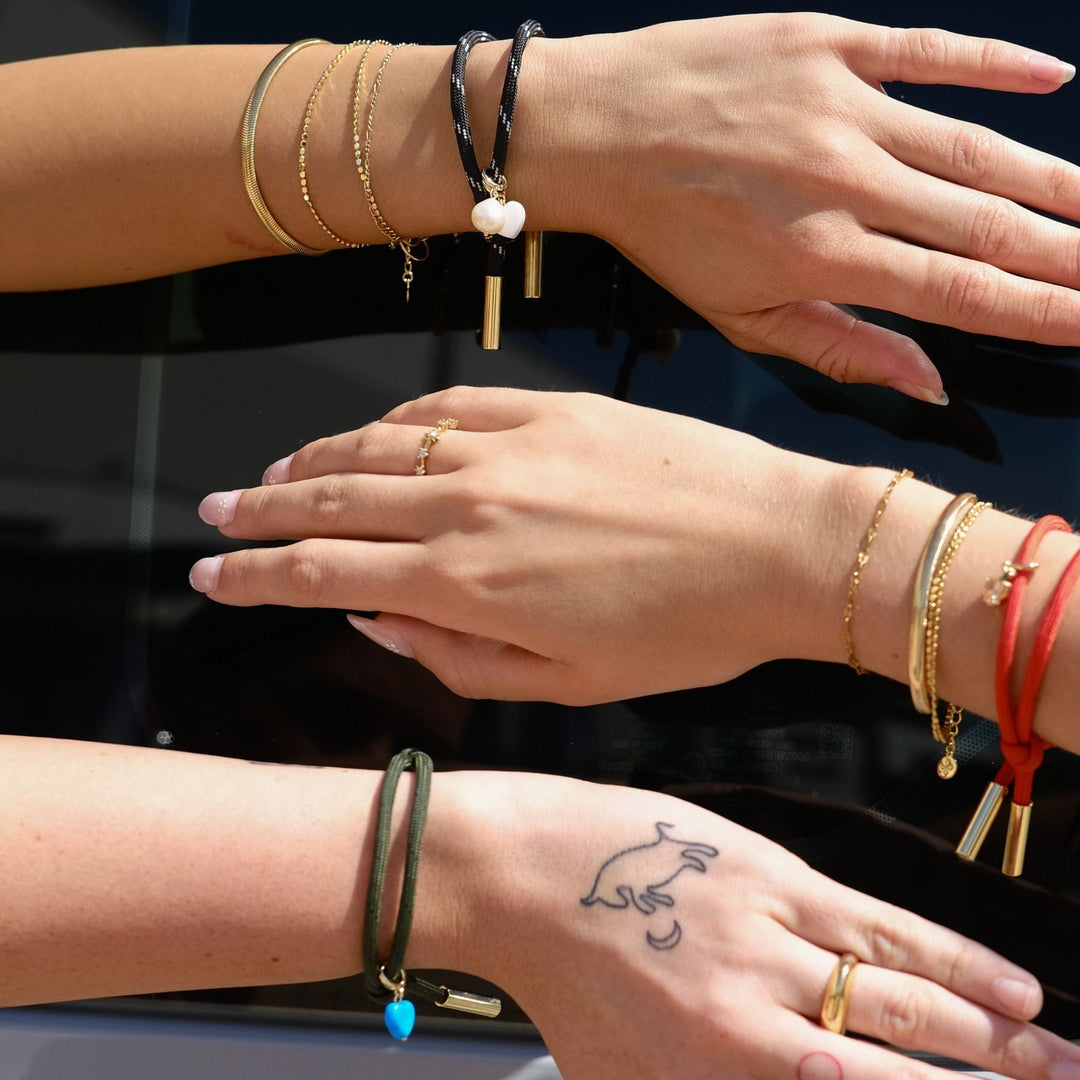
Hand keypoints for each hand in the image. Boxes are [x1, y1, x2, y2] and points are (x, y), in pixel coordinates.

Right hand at [189, 386, 853, 702]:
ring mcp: (507, 446)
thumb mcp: (567, 684)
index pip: (325, 575)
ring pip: (375, 446)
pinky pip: (445, 405)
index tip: (211, 576)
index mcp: (468, 588)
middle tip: (213, 513)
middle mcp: (468, 508)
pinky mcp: (550, 408)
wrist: (783, 546)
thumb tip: (377, 622)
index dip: (255, 578)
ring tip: (274, 470)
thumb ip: (456, 658)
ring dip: (311, 458)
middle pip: (329, 500)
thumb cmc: (687, 631)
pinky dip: (394, 421)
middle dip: (258, 510)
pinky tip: (373, 433)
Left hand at [457, 774, 1079, 1079]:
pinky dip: (941, 951)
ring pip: (898, 988)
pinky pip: (870, 920)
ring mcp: (763, 934)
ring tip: (1053, 1052)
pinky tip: (995, 978)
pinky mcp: (766, 872)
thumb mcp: (623, 1079)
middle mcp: (751, 1014)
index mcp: (714, 1072)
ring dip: (989, 1025)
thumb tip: (809, 1079)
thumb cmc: (565, 980)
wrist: (519, 873)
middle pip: (898, 1060)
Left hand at [565, 13, 1079, 400]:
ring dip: (1051, 178)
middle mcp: (843, 184)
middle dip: (1065, 251)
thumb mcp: (738, 316)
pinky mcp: (826, 43)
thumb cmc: (662, 231)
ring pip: (974, 146)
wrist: (593, 133)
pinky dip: (994, 65)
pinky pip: (930, 52)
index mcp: (822, 258)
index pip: (959, 293)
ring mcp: (839, 107)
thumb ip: (840, 349)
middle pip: (985, 223)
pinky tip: (1051, 82)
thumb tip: (929, 382)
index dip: (1038, 311)